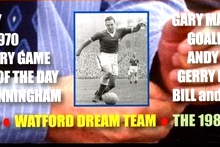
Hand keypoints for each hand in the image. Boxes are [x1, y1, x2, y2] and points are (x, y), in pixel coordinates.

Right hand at [48, 76, 180, 142]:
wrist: (48, 115)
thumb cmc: (73, 92)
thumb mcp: (104, 80)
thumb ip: (132, 86)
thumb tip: (151, 89)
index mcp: (129, 111)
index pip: (165, 109)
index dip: (171, 100)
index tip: (171, 95)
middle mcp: (127, 132)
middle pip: (163, 128)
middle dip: (167, 115)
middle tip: (166, 103)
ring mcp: (118, 144)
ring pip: (151, 140)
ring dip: (156, 126)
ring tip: (152, 112)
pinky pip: (136, 146)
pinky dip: (142, 136)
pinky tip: (135, 122)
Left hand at [156, 11, 219, 100]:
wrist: (176, 64)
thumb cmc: (178, 40)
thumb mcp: (173, 29)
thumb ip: (179, 22)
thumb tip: (188, 16)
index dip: (202, 39)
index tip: (182, 48)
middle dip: (194, 60)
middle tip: (175, 60)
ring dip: (194, 78)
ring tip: (173, 76)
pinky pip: (219, 93)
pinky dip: (197, 94)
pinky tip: (180, 91)